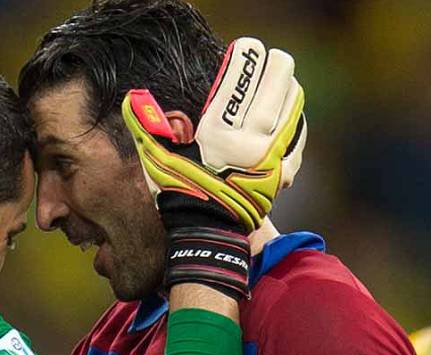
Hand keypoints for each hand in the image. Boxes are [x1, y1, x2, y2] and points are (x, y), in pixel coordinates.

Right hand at [122, 36, 305, 233]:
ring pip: (291, 111)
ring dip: (289, 89)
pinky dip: (296, 119)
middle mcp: (251, 144)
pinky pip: (297, 137)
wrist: (206, 232)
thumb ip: (147, 125)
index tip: (245, 47)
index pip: (238, 85)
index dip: (245, 60)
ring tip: (283, 78)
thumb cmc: (178, 192)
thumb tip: (132, 98)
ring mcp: (271, 159)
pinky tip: (291, 112)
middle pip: (275, 91)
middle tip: (272, 57)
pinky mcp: (282, 172)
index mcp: (219, 136)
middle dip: (275, 67)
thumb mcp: (157, 158)